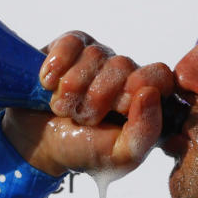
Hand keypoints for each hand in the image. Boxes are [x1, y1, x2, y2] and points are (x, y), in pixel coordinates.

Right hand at [2, 31, 174, 176]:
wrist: (38, 144)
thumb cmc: (84, 151)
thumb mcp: (120, 155)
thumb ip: (145, 132)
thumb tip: (151, 93)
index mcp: (144, 99)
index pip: (158, 75)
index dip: (138, 88)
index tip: (120, 107)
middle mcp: (125, 74)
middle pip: (123, 65)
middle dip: (97, 97)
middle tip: (84, 118)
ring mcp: (99, 57)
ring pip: (94, 54)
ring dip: (72, 88)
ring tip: (64, 108)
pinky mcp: (72, 46)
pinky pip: (71, 42)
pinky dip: (57, 65)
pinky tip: (49, 84)